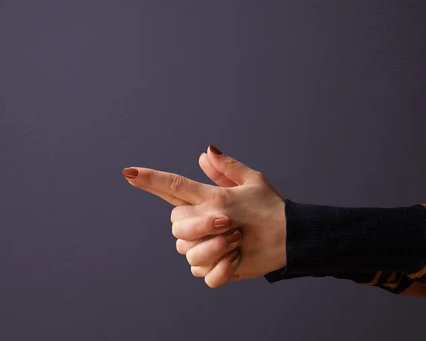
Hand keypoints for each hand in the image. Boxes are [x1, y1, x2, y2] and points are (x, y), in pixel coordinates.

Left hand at [123, 144, 285, 287]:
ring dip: (200, 249)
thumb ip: (225, 168)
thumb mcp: (253, 180)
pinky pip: (202, 273)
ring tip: (224, 242)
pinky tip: (227, 259)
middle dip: (187, 226)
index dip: (150, 179)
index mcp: (216, 196)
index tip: (127, 173)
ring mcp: (218, 245)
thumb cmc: (273, 207)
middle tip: (215, 224)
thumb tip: (204, 153)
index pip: (175, 186)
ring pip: (185, 251)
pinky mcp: (227, 268)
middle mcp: (212, 218)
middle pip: (175, 224)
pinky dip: (212, 269)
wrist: (297, 237)